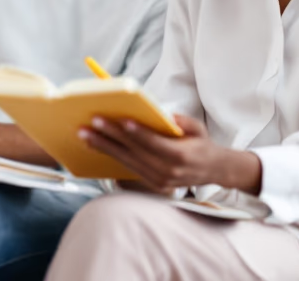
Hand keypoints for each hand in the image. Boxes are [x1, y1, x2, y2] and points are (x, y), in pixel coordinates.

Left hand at [80, 114, 260, 194]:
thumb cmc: (202, 144)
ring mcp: (159, 181)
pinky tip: (98, 146)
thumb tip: (159, 114)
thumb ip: (180, 121)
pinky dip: (113, 156)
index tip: (122, 120)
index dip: (138, 133)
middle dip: (111, 137)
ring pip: (127, 162)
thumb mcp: (198, 128)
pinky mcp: (152, 185)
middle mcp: (168, 172)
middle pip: (134, 152)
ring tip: (86, 135)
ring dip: (105, 147)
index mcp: (181, 156)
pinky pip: (129, 169)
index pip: (155, 143)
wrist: (212, 170)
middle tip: (92, 124)